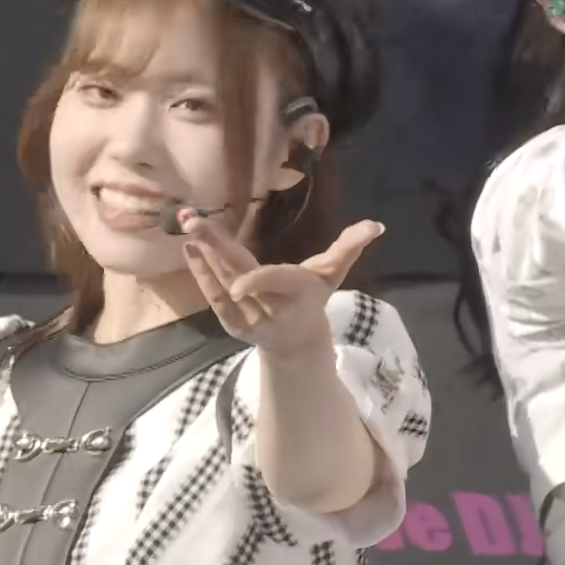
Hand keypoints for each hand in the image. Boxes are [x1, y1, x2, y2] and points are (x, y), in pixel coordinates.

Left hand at [181, 212, 384, 359]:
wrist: (297, 344)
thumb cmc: (314, 300)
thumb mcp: (333, 274)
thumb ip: (349, 248)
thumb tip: (376, 224)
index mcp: (296, 293)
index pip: (275, 284)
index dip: (257, 283)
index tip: (237, 282)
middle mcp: (270, 308)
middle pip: (239, 277)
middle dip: (216, 249)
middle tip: (194, 221)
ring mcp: (247, 318)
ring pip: (221, 286)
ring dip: (203, 256)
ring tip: (189, 226)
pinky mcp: (231, 322)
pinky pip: (213, 297)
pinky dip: (201, 273)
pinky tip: (191, 249)